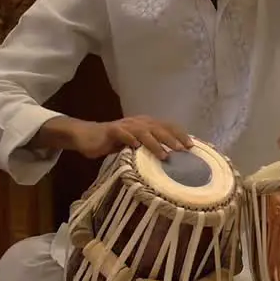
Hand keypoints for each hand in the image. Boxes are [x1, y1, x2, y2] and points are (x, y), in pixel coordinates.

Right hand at [70, 116, 191, 159]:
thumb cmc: (115, 143)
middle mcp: (138, 122)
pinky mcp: (112, 131)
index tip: (191, 146)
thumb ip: (150, 147)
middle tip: (182, 150)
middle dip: (172, 138)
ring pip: (143, 131)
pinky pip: (122, 134)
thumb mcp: (136, 145)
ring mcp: (125, 126)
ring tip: (164, 155)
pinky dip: (130, 139)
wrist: (88, 136)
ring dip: (155, 143)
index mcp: (146, 124)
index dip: (180, 134)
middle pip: (158, 128)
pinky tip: (136, 147)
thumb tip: (172, 158)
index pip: (167, 126)